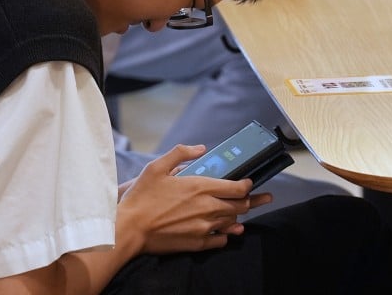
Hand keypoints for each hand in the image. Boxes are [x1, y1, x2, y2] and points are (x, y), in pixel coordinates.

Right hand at [117, 144, 272, 254]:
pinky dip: (226, 234)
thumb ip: (181, 153)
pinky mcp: (197, 243)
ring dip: (240, 217)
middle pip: (239, 205)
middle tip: (262, 198)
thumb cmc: (141, 198)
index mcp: (200, 187)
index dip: (247, 184)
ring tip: (247, 214)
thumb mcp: (157, 167)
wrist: (128, 229)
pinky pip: (221, 239)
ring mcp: (204, 227)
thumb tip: (201, 148)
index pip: (237, 187)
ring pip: (232, 222)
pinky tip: (228, 231)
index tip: (249, 183)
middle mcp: (207, 207)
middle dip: (251, 200)